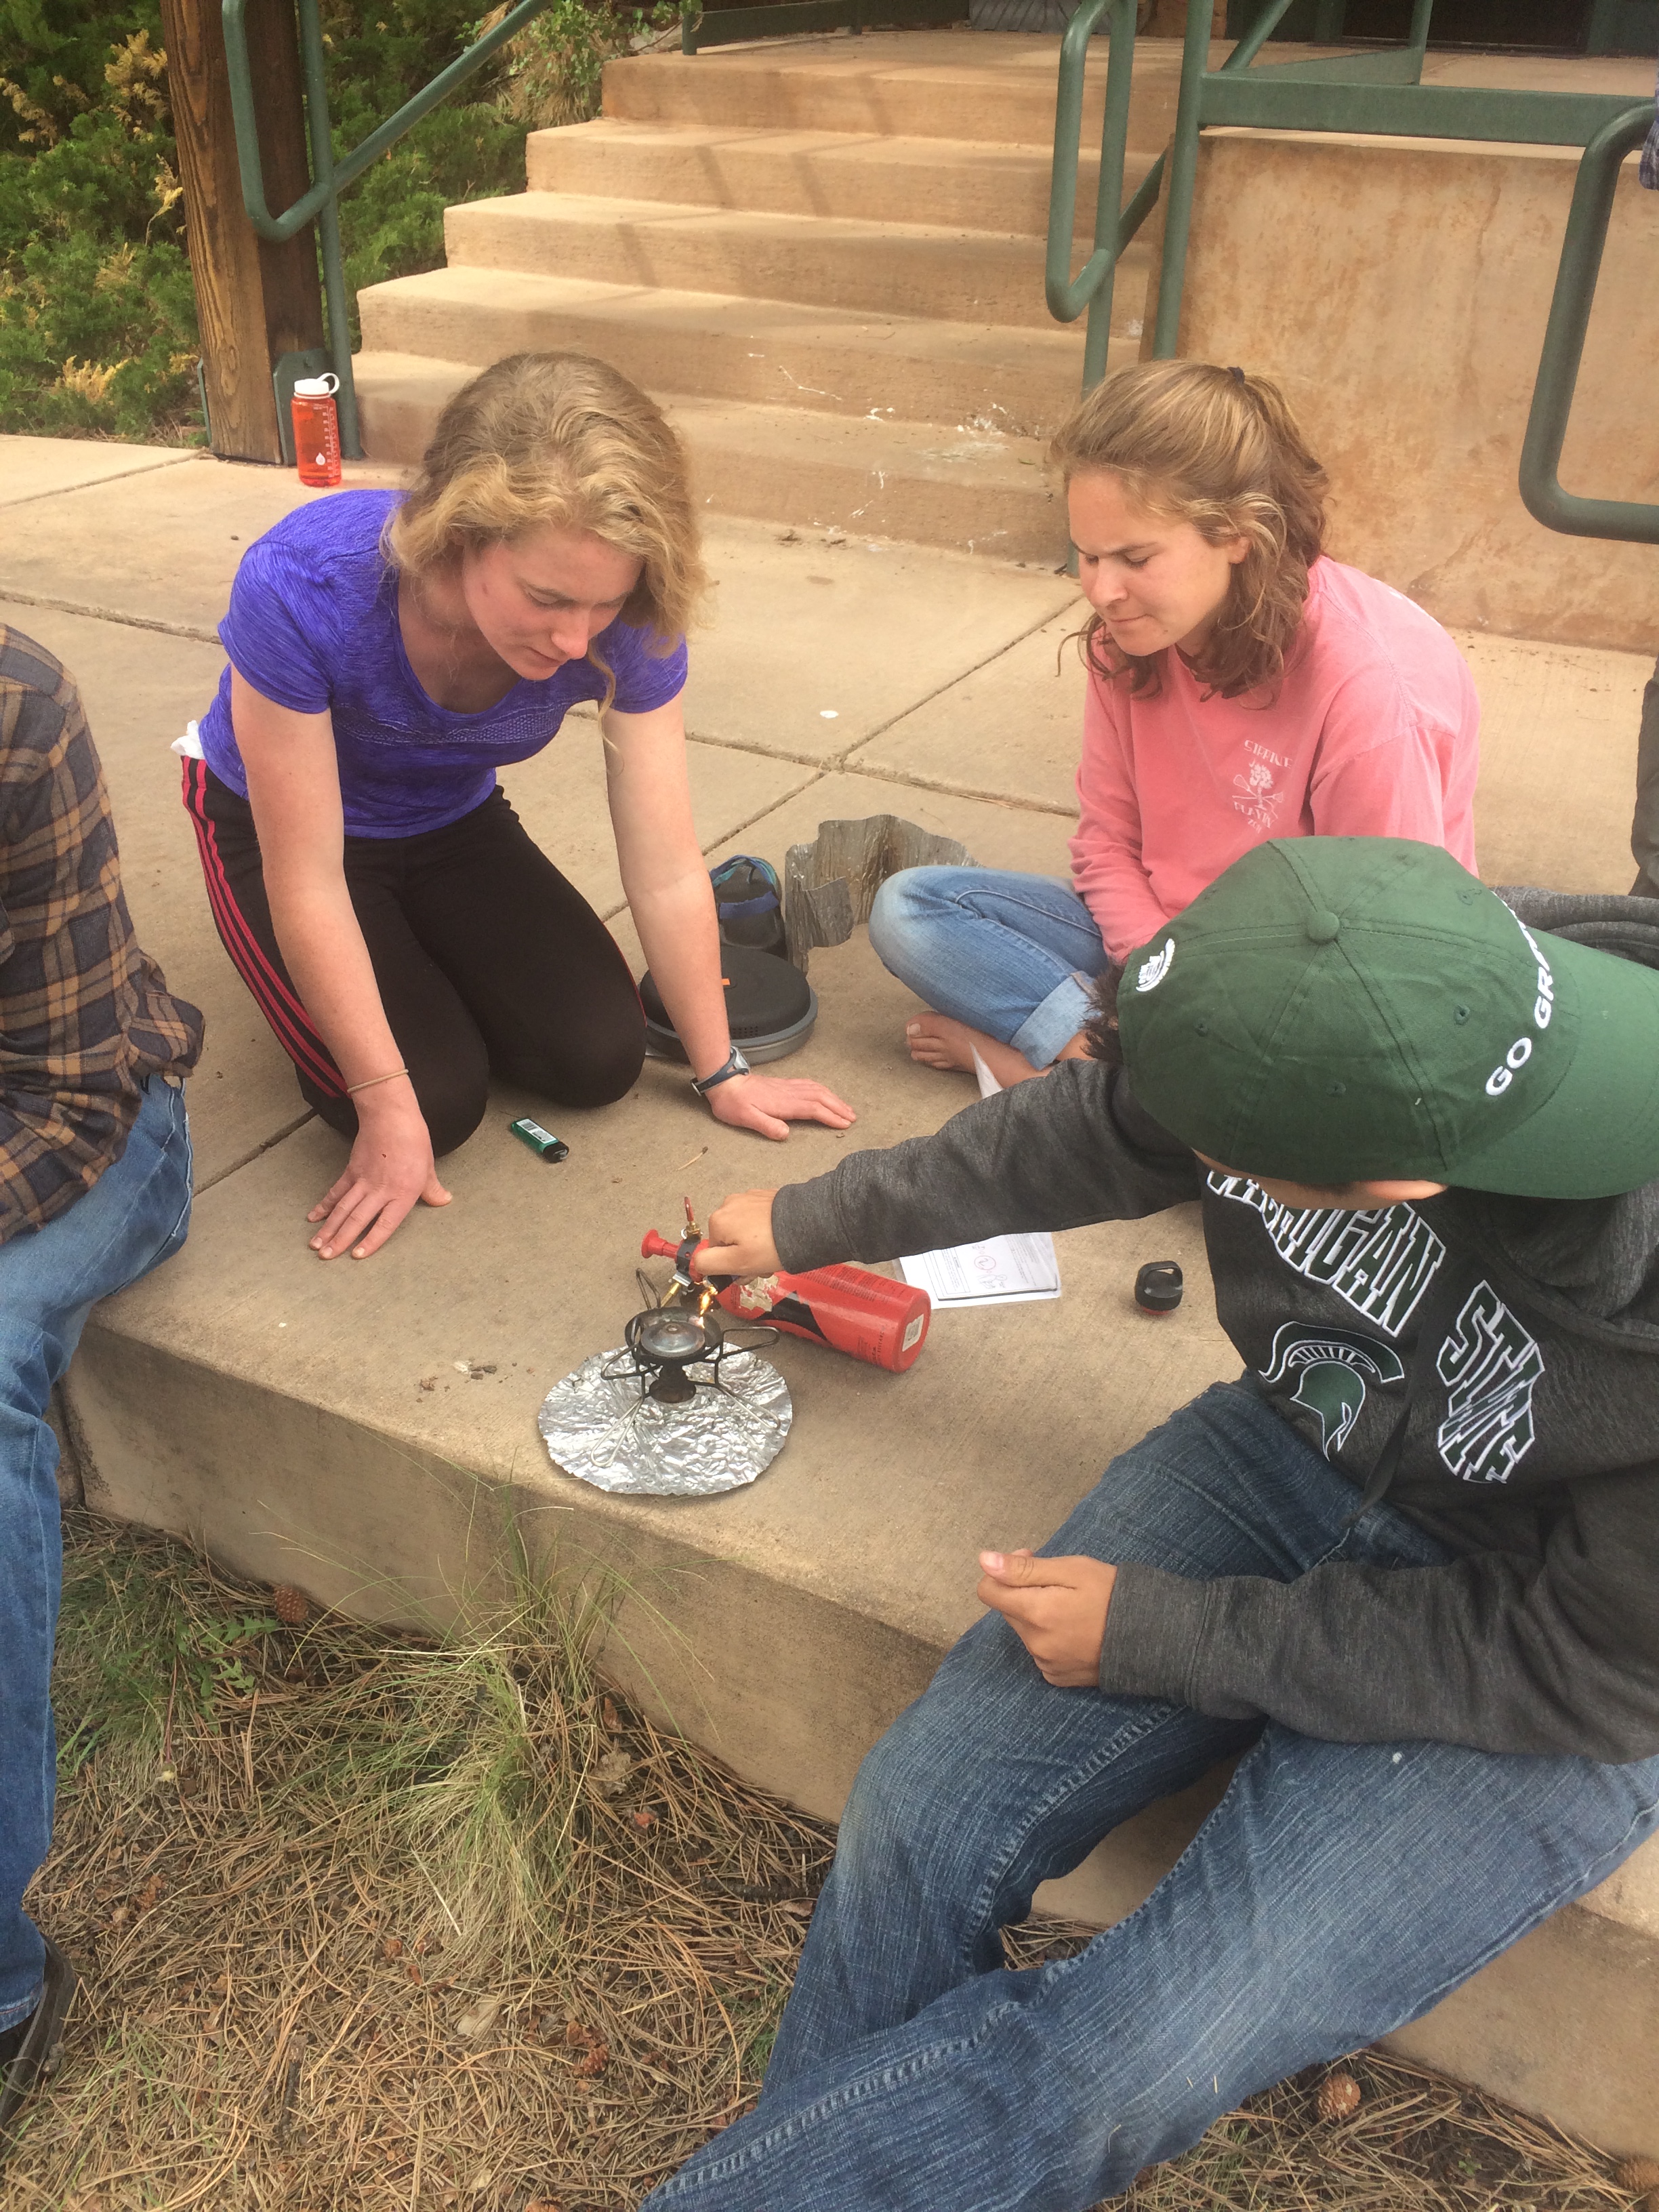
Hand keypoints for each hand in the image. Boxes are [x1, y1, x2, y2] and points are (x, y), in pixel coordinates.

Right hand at [306, 1090, 451, 1258]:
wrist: (390, 1115)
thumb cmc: (414, 1140)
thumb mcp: (428, 1167)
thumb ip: (432, 1189)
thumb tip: (443, 1201)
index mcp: (404, 1193)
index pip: (386, 1224)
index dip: (372, 1241)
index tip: (357, 1256)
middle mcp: (381, 1190)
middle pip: (357, 1219)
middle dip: (341, 1240)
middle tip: (326, 1257)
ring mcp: (363, 1181)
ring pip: (343, 1209)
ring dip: (328, 1228)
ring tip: (316, 1245)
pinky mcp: (352, 1170)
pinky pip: (336, 1192)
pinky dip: (324, 1205)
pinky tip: (314, 1218)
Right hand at [700, 1188, 780, 1275]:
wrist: (807, 1224)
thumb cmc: (771, 1246)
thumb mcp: (736, 1263)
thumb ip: (709, 1264)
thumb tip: (696, 1264)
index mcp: (717, 1220)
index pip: (715, 1252)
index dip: (730, 1266)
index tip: (747, 1272)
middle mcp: (729, 1204)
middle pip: (729, 1239)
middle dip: (744, 1256)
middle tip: (762, 1266)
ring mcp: (748, 1197)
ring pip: (744, 1230)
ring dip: (755, 1244)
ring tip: (773, 1252)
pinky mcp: (766, 1196)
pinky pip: (758, 1219)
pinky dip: (765, 1231)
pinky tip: (778, 1238)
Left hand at [702, 1071, 856, 1142]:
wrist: (724, 1082)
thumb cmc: (732, 1103)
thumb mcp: (745, 1118)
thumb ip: (766, 1126)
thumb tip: (786, 1134)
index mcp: (782, 1103)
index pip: (813, 1109)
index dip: (830, 1116)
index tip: (844, 1124)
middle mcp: (788, 1093)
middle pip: (820, 1098)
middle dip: (838, 1107)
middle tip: (853, 1117)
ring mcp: (787, 1087)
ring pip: (817, 1090)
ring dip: (834, 1098)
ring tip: (846, 1108)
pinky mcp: (783, 1084)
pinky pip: (809, 1085)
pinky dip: (822, 1090)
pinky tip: (826, 1094)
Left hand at [976, 1549, 1116, 1686]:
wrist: (1151, 1637)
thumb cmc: (1111, 1595)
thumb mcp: (1071, 1570)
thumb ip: (1024, 1569)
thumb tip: (984, 1561)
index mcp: (1035, 1613)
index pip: (988, 1591)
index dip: (1003, 1572)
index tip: (1030, 1560)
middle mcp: (1034, 1643)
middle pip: (1008, 1610)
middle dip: (1024, 1591)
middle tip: (1058, 1581)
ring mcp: (1045, 1664)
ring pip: (1025, 1630)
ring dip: (1037, 1615)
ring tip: (1073, 1607)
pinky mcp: (1057, 1677)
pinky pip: (1040, 1651)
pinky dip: (1049, 1637)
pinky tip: (1076, 1630)